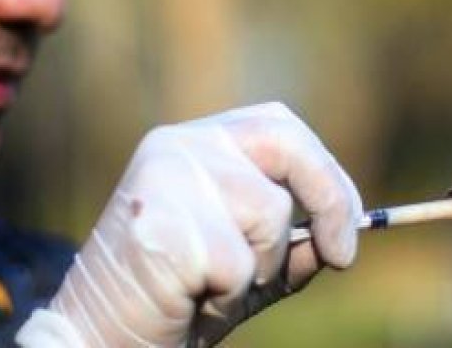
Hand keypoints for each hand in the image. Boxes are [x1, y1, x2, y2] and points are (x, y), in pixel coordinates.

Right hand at [17, 102, 361, 346]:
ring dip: (261, 267)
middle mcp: (177, 146)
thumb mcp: (246, 265)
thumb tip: (345, 232)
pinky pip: (241, 263)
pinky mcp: (161, 226)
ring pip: (271, 213)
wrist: (100, 339)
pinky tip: (191, 300)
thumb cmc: (175, 300)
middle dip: (329, 196)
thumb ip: (292, 243)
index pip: (277, 125)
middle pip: (285, 143)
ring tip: (214, 287)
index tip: (351, 224)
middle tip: (342, 256)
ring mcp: (165, 180)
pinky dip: (230, 296)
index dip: (325, 169)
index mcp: (191, 142)